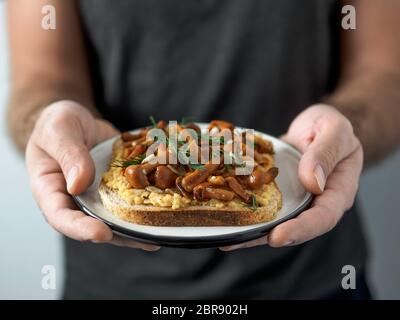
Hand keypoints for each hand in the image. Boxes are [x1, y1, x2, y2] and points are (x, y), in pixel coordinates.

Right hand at [26, 100, 159, 250]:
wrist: (77, 120)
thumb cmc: (57, 124)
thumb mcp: (58, 130)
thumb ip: (68, 154)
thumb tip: (79, 184)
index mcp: (52, 191)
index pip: (62, 217)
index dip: (81, 229)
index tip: (102, 233)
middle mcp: (77, 200)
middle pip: (96, 224)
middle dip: (121, 235)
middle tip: (145, 241)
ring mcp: (100, 196)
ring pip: (118, 217)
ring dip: (139, 227)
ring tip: (160, 235)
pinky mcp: (118, 187)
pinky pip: (132, 198)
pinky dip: (148, 203)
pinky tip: (167, 206)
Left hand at [221, 104, 362, 250]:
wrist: (316, 124)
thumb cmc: (331, 126)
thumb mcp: (334, 130)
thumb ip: (325, 154)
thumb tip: (312, 183)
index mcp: (337, 192)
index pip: (322, 218)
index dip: (300, 229)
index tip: (277, 237)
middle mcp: (313, 202)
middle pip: (292, 226)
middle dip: (264, 236)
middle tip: (238, 240)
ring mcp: (293, 198)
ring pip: (273, 218)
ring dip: (249, 228)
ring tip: (225, 237)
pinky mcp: (276, 191)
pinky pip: (261, 201)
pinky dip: (243, 206)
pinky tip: (222, 209)